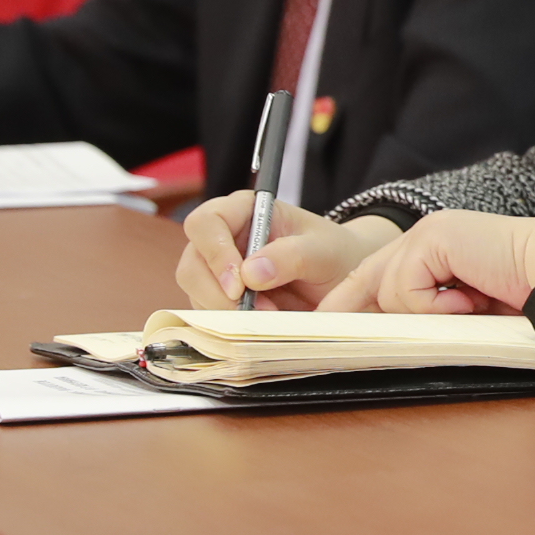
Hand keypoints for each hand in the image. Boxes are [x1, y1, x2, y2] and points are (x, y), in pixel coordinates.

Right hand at [173, 197, 402, 310]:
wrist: (343, 279)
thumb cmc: (333, 253)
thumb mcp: (323, 250)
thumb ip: (292, 255)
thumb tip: (251, 273)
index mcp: (244, 210)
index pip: (206, 222)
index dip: (215, 253)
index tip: (239, 284)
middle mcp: (224, 237)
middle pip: (192, 263)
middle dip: (217, 293)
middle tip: (251, 311)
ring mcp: (218, 270)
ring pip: (196, 293)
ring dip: (225, 312)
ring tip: (268, 317)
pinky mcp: (221, 297)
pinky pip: (208, 313)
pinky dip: (228, 324)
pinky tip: (258, 324)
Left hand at [320, 211, 534, 316]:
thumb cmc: (524, 299)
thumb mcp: (463, 314)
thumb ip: (427, 316)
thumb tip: (381, 337)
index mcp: (435, 250)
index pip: (376, 273)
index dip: (347, 300)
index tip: (324, 325)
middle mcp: (426, 236)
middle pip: (366, 275)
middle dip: (345, 307)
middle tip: (329, 330)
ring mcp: (429, 233)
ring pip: (388, 290)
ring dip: (426, 314)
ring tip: (468, 310)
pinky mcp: (435, 237)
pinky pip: (406, 288)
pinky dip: (435, 306)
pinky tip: (470, 301)